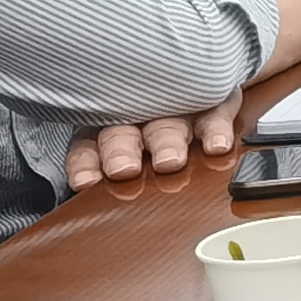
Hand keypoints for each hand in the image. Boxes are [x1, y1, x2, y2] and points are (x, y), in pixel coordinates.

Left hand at [64, 102, 235, 192]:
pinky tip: (216, 146)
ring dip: (166, 143)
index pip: (88, 148)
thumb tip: (93, 208)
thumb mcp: (130, 156)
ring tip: (170, 162)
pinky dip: (214, 129)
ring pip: (166, 126)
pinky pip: (214, 113)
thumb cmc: (160, 136)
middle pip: (123, 135)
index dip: (85, 164)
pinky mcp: (213, 101)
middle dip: (121, 152)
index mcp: (109, 131)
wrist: (210, 92)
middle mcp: (139, 118)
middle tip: (124, 170)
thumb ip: (114, 175)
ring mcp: (177, 109)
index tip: (85, 182)